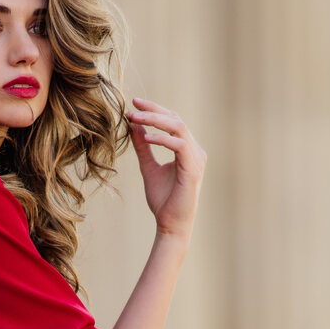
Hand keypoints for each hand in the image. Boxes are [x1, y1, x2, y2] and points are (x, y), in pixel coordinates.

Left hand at [125, 97, 204, 238]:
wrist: (170, 224)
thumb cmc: (163, 200)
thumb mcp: (148, 168)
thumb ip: (143, 148)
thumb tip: (134, 125)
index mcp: (187, 149)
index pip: (172, 121)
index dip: (154, 110)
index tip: (133, 104)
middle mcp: (195, 151)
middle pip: (176, 120)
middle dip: (153, 111)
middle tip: (132, 107)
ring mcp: (197, 159)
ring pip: (178, 127)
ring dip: (155, 120)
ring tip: (135, 118)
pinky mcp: (193, 169)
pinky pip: (180, 145)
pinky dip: (162, 139)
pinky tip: (145, 137)